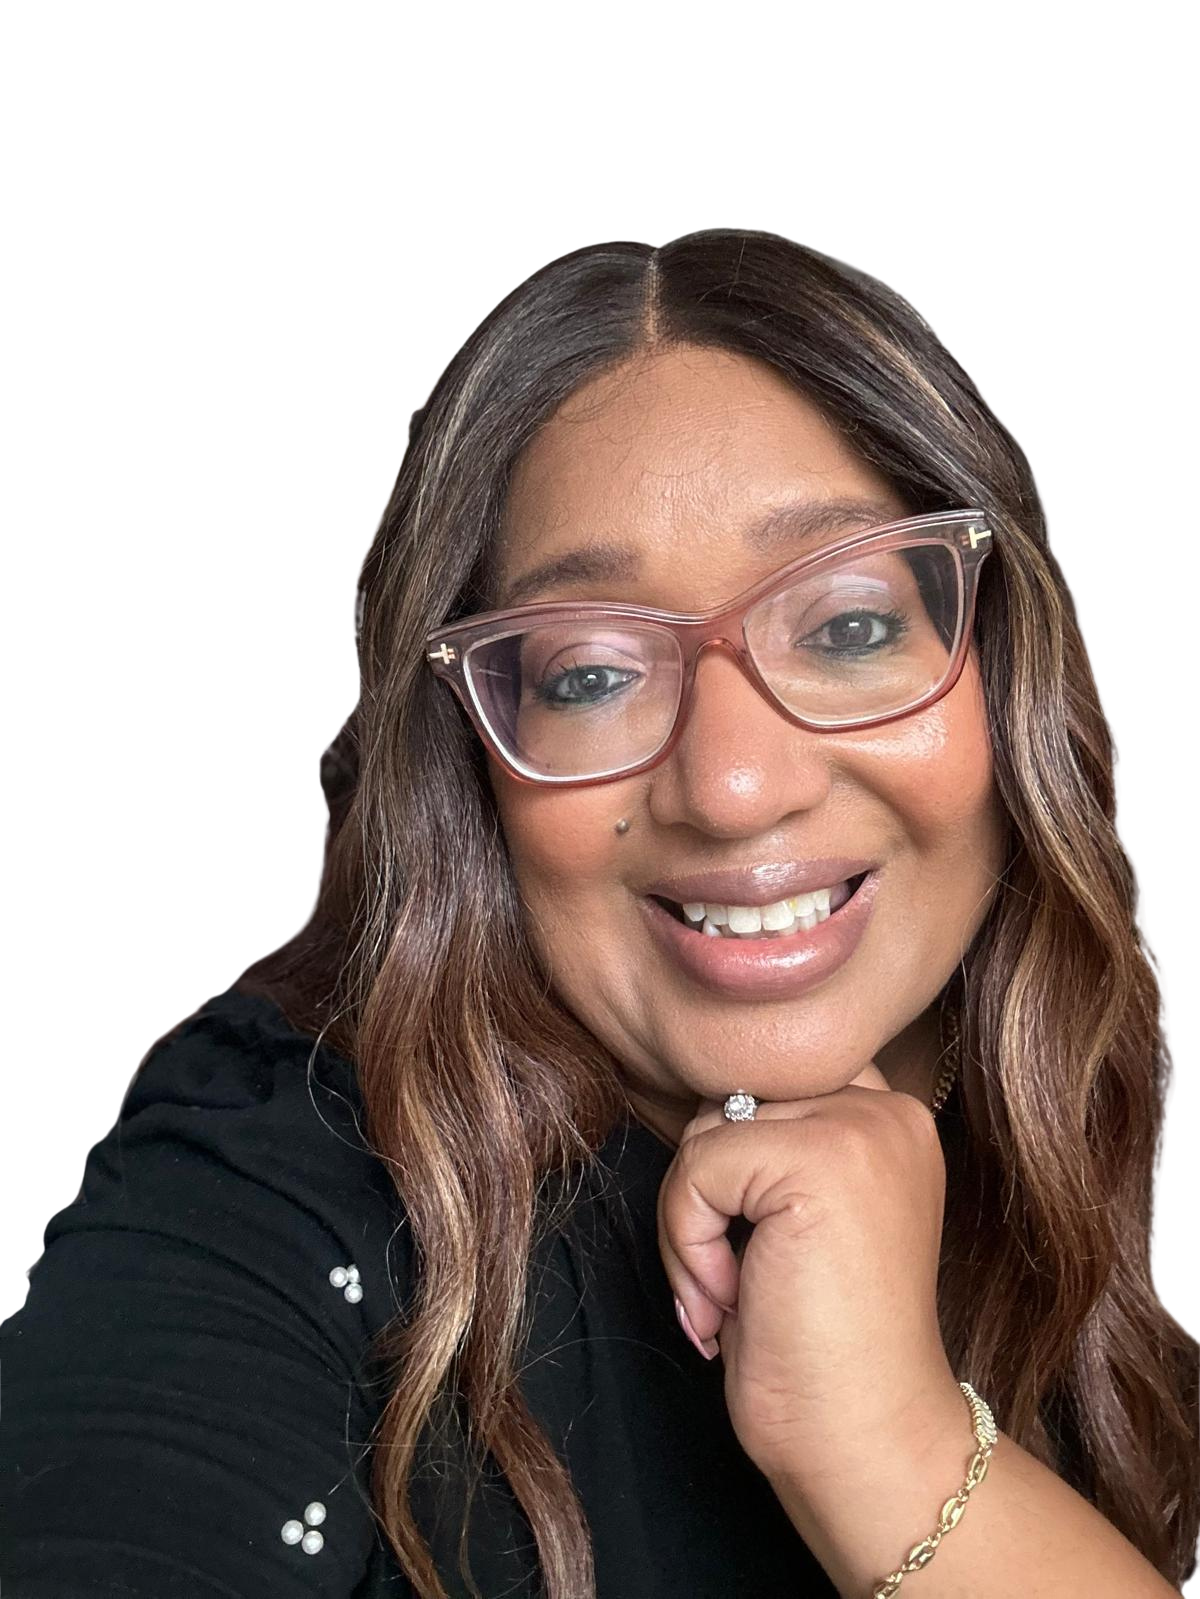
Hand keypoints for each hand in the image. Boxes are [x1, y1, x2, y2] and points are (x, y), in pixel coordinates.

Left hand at [656, 1064, 960, 1485]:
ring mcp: (860, 1130)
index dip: (735, 1172)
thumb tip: (704, 1102)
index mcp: (891, 1118)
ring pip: (705, 1136)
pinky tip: (734, 1300)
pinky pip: (697, 1171)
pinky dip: (687, 1243)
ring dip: (690, 1224)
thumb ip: (775, 1143)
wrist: (864, 1441)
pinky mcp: (819, 1162)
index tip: (757, 1250)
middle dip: (706, 1198)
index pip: (761, 1091)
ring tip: (735, 1294)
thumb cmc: (820, 1346)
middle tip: (736, 1283)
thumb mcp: (801, 1215)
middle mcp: (889, 1111)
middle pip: (727, 1108)